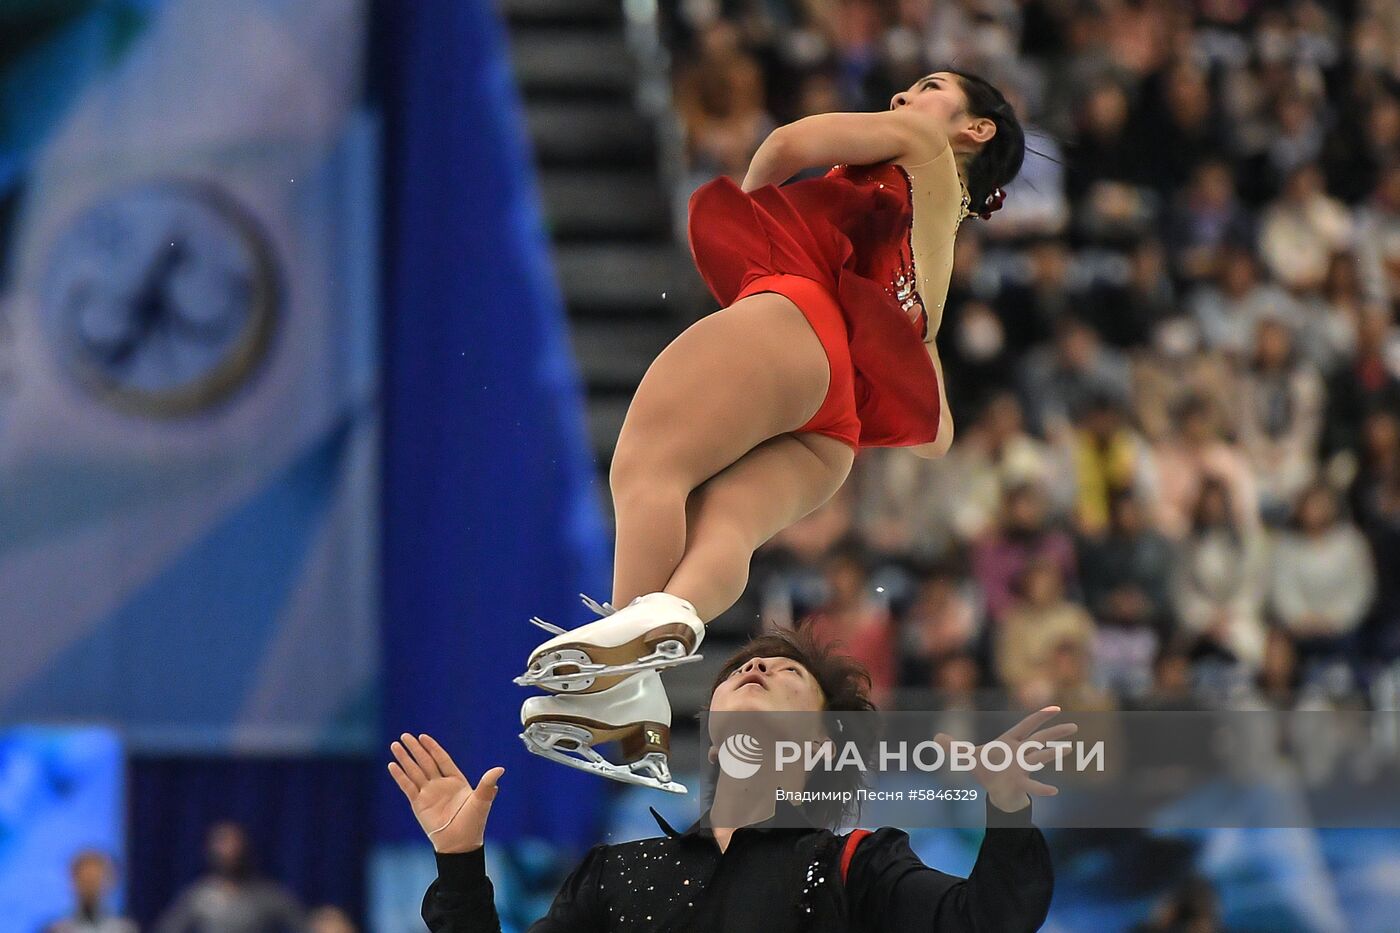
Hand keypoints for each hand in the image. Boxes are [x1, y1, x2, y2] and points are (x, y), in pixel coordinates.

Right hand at [388, 732, 503, 853]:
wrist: (459, 844)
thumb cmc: (473, 823)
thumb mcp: (481, 801)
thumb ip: (487, 784)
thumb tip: (500, 769)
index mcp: (456, 781)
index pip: (442, 759)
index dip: (432, 747)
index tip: (423, 736)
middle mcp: (440, 785)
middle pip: (425, 762)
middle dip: (415, 749)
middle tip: (405, 735)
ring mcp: (428, 794)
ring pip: (414, 771)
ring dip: (405, 758)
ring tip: (395, 745)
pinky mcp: (418, 804)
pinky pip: (407, 786)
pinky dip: (400, 776)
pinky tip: (392, 765)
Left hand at [935, 706, 1077, 812]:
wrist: (992, 789)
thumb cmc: (987, 769)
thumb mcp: (967, 757)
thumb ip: (953, 747)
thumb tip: (936, 737)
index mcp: (1010, 742)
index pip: (1027, 726)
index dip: (1040, 717)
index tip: (1057, 708)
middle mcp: (1020, 753)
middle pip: (1040, 739)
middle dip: (1055, 732)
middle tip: (1073, 726)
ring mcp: (1022, 767)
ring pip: (1040, 758)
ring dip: (1052, 753)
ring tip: (1068, 750)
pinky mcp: (1020, 783)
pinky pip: (1032, 785)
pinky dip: (1041, 788)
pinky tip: (1053, 791)